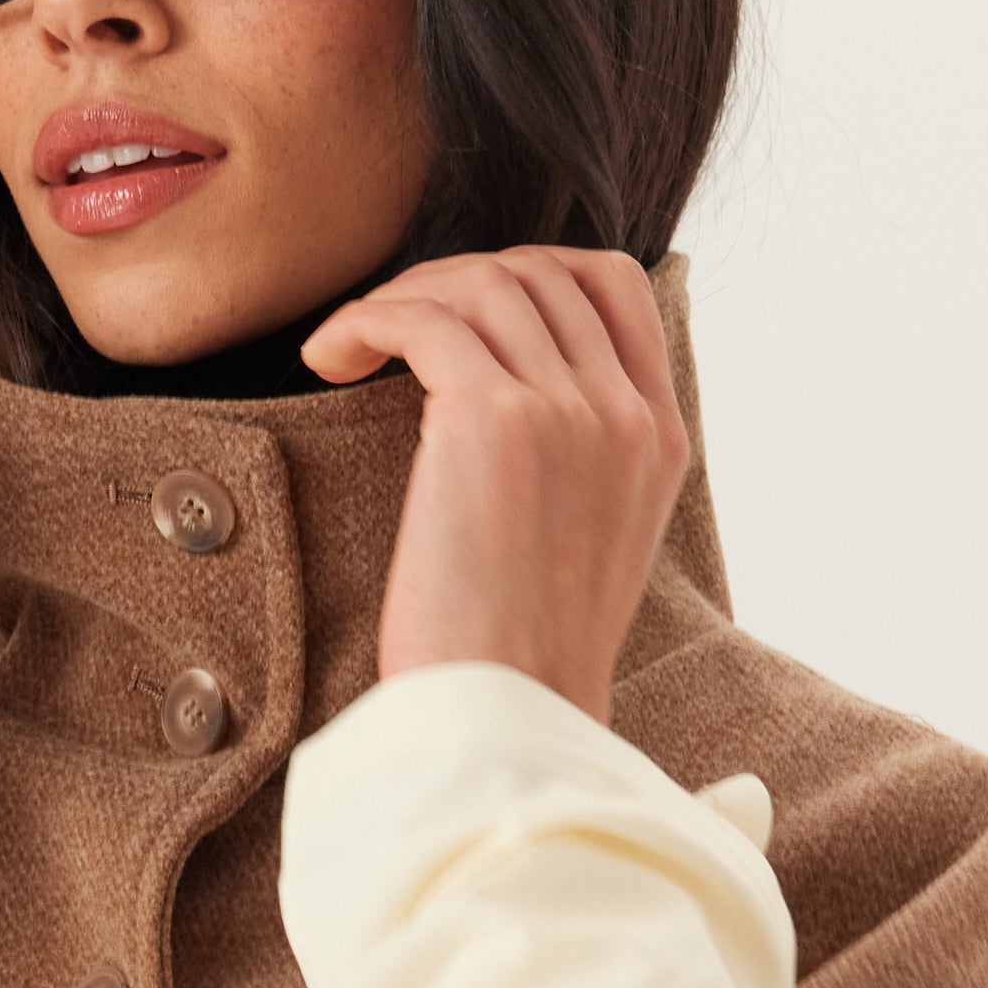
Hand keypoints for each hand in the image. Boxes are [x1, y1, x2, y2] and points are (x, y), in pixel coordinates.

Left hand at [300, 246, 689, 719]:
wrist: (506, 717)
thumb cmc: (519, 657)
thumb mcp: (588, 544)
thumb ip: (578, 459)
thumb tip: (503, 396)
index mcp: (659, 439)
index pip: (616, 285)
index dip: (530, 271)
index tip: (462, 309)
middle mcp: (625, 413)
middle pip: (537, 273)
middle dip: (448, 282)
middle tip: (388, 328)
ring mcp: (567, 410)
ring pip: (477, 286)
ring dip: (398, 301)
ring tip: (347, 347)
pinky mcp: (493, 420)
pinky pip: (421, 320)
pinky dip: (364, 323)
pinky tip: (328, 360)